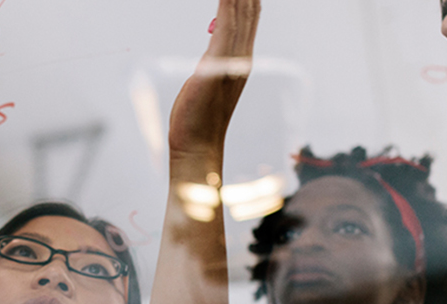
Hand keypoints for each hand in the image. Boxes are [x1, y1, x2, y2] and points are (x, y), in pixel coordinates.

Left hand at [169, 0, 259, 156]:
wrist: (196, 146)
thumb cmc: (196, 118)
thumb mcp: (206, 80)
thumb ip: (213, 63)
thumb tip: (213, 49)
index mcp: (240, 58)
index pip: (250, 14)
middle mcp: (241, 56)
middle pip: (251, 7)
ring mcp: (232, 60)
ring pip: (241, 11)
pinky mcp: (217, 64)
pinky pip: (226, 24)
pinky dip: (228, 3)